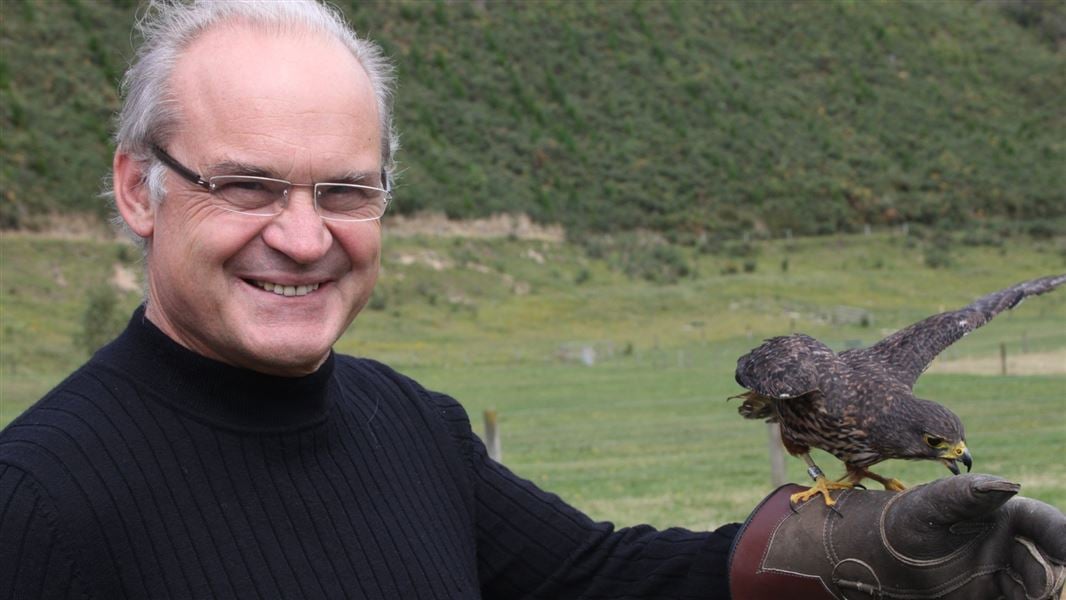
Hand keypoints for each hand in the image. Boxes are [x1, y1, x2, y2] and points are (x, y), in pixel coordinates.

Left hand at [729, 474, 1065, 598]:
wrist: (879, 553)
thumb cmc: (906, 518)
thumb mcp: (932, 504)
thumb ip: (968, 493)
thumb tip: (1009, 485)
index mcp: (1005, 515)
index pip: (1048, 525)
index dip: (1062, 537)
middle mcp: (1011, 546)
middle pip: (1050, 563)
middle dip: (1050, 575)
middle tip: (1036, 586)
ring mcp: (1003, 574)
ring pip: (1037, 587)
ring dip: (1036, 592)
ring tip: (1018, 592)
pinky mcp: (987, 596)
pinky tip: (1007, 598)